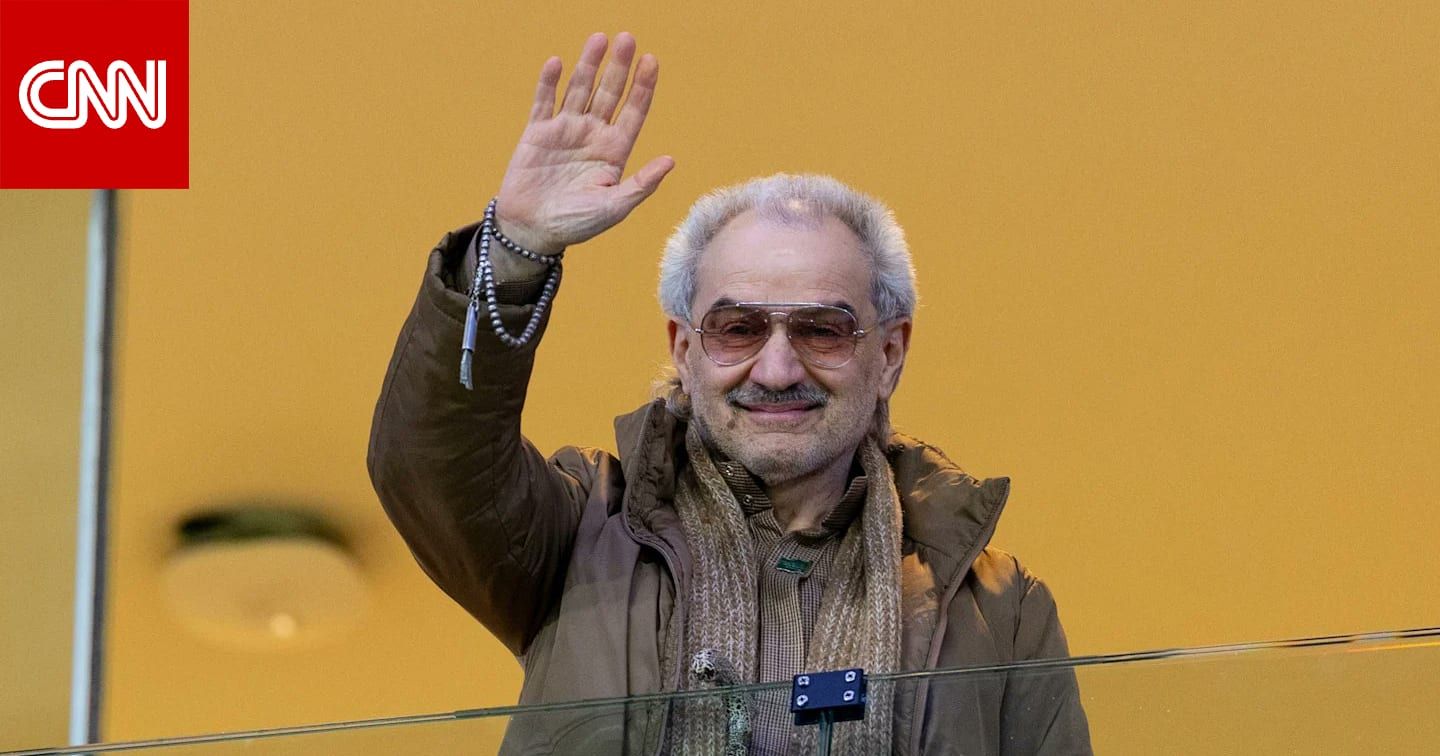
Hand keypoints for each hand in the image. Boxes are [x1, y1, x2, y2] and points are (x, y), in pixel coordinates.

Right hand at [495, 32, 674, 255]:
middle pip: (609, 93)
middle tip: (627, 39)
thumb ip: (641, 184)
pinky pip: (544, 102)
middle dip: (618, 67)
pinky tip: (557, 63)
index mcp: (614, 151)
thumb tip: (670, 160)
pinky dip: (549, 83)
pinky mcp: (537, 133)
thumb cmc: (576, 224)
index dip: (642, 87)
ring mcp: (565, 131)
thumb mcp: (614, 208)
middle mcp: (592, 135)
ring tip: (599, 39)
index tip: (651, 61)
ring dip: (588, 65)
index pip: (633, 112)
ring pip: (579, 89)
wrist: (532, 230)